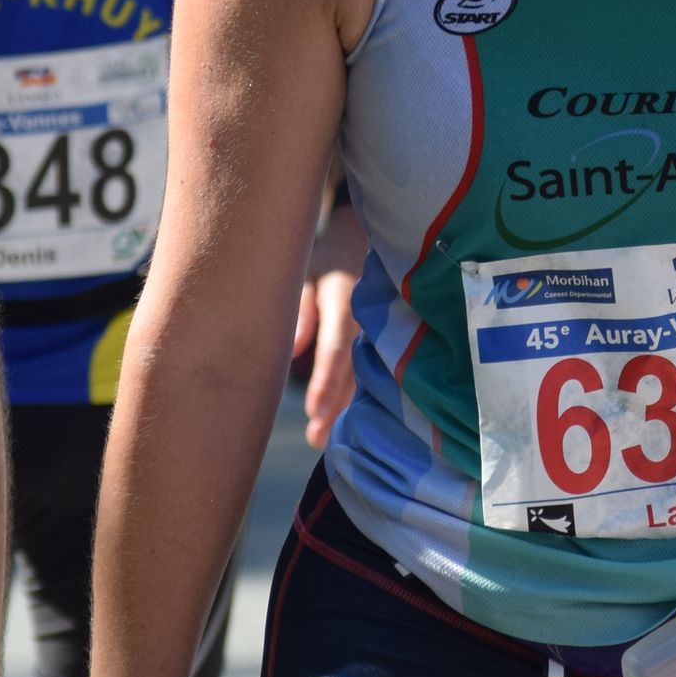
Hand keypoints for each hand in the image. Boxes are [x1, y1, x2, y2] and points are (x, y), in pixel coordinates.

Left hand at [293, 198, 365, 448]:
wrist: (360, 236)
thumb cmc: (321, 257)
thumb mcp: (303, 271)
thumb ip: (300, 310)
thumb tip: (293, 352)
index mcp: (345, 294)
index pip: (337, 342)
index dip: (327, 379)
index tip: (313, 412)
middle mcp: (368, 314)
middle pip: (352, 366)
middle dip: (335, 405)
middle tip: (316, 439)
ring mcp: (379, 326)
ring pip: (364, 371)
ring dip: (344, 406)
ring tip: (322, 439)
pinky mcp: (381, 336)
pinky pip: (369, 368)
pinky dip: (354, 394)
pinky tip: (341, 421)